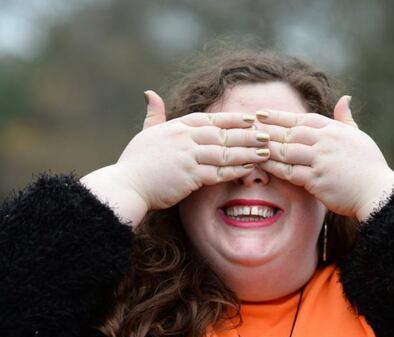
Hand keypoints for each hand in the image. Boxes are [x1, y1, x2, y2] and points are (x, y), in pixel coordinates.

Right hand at [114, 90, 272, 210]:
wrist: (125, 186)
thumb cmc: (135, 163)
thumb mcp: (145, 133)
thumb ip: (153, 115)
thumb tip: (150, 93)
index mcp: (176, 126)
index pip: (211, 119)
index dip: (233, 119)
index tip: (251, 119)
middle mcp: (184, 138)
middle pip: (223, 133)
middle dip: (247, 134)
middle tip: (267, 134)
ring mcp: (188, 156)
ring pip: (225, 151)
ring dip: (247, 151)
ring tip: (266, 152)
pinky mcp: (190, 175)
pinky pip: (219, 171)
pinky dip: (236, 169)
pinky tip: (249, 169)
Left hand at [254, 96, 393, 220]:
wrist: (377, 192)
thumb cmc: (370, 166)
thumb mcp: (359, 136)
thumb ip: (346, 119)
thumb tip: (344, 98)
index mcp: (335, 130)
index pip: (301, 119)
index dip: (279, 116)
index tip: (261, 113)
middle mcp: (326, 141)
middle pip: (290, 132)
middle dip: (267, 129)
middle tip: (246, 127)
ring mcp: (321, 160)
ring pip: (286, 150)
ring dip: (266, 146)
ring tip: (248, 144)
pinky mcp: (317, 180)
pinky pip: (289, 171)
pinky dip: (273, 167)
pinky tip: (260, 164)